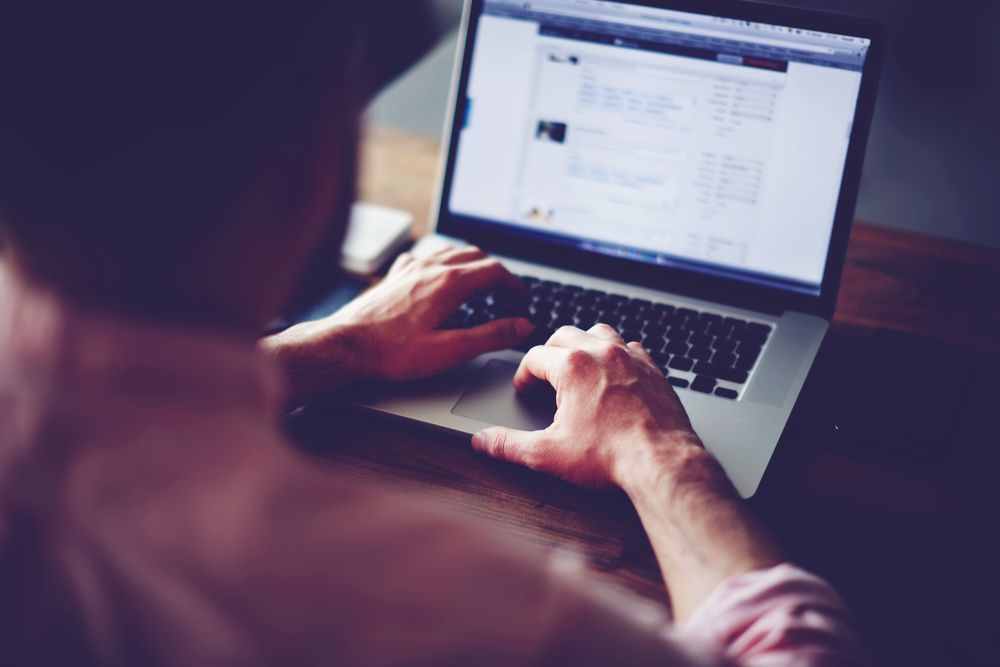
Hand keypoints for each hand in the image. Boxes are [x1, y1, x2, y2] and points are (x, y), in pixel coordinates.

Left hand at [262, 245, 531, 403]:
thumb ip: (490, 336)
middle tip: (506, 294)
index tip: (522, 298)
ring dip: (473, 264)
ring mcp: (410, 268)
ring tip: (482, 284)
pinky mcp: (395, 275)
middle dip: (497, 273)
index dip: (515, 284)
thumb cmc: (392, 352)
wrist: (345, 345)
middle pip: (476, 256)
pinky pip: (427, 256)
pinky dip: (445, 262)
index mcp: (449, 283)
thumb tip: (521, 326)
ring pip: (452, 251)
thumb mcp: (450, 350)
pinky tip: (441, 276)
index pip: (495, 271)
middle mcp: (430, 267)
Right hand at [471, 323, 704, 488]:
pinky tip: (615, 373)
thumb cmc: (609, 456)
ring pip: (600, 332)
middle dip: (550, 351)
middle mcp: (602, 353)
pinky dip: (618, 354)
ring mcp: (631, 358)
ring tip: (578, 364)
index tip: (524, 388)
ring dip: (585, 343)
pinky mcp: (654, 370)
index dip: (523, 374)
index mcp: (572, 366)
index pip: (534, 357)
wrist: (661, 462)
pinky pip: (632, 347)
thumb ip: (509, 444)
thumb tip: (482, 441)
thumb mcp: (548, 453)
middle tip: (545, 373)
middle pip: (565, 334)